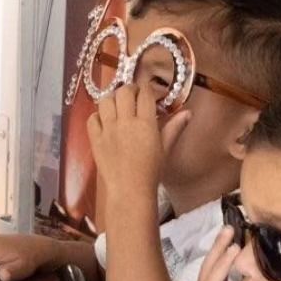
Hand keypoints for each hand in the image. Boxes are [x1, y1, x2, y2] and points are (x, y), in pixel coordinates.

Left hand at [86, 84, 189, 204]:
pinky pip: (92, 118)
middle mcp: (125, 123)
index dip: (150, 89)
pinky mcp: (95, 139)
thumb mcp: (165, 148)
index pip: (145, 94)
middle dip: (131, 89)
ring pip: (105, 101)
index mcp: (145, 124)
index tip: (154, 93)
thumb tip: (188, 112)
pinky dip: (98, 115)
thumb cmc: (151, 172)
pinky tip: (106, 120)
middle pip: (124, 92)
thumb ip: (175, 127)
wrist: (130, 191)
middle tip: (136, 95)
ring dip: (113, 99)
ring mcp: (107, 130)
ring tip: (119, 105)